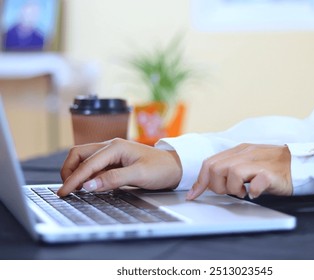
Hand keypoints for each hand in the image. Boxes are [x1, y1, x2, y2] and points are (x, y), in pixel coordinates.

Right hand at [57, 138, 181, 196]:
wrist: (175, 167)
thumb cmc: (161, 169)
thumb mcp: (139, 175)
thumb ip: (114, 179)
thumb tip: (89, 185)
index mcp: (116, 147)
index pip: (87, 163)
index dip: (74, 179)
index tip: (64, 192)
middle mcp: (111, 147)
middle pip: (79, 154)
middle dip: (69, 170)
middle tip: (66, 189)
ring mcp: (112, 153)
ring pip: (85, 159)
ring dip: (77, 172)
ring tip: (74, 189)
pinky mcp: (115, 161)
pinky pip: (94, 166)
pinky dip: (87, 175)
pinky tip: (87, 185)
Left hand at [186, 144, 291, 199]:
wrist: (298, 164)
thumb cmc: (271, 166)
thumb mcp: (247, 163)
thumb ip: (229, 168)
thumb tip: (208, 183)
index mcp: (238, 151)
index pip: (210, 163)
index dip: (200, 181)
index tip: (193, 195)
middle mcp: (245, 153)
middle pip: (216, 168)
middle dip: (217, 186)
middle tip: (230, 191)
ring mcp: (257, 162)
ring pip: (231, 174)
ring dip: (234, 189)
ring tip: (243, 191)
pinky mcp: (269, 173)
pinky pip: (255, 184)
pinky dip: (252, 192)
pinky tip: (256, 192)